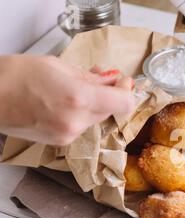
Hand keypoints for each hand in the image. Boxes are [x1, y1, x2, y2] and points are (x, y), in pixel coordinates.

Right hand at [0, 55, 134, 145]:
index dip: (127, 91)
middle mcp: (77, 121)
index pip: (124, 103)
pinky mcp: (61, 142)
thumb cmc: (16, 76)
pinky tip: (67, 102)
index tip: (124, 82)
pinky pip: (83, 126)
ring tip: (77, 89)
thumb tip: (112, 80)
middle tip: (102, 79)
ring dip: (95, 105)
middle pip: (111, 111)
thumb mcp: (59, 66)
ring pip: (97, 119)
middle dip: (110, 95)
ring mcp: (69, 134)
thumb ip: (91, 77)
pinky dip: (81, 114)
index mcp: (78, 98)